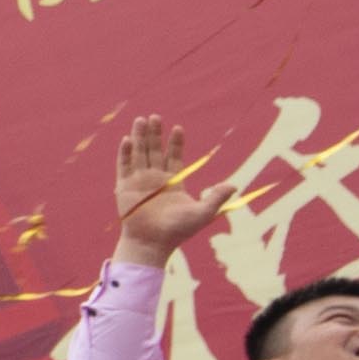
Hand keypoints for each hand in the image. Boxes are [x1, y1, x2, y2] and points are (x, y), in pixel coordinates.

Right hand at [101, 110, 220, 265]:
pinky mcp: (124, 187)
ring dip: (139, 137)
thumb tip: (234, 186)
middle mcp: (155, 179)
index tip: (178, 128)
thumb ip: (217, 198)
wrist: (153, 243)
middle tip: (155, 116)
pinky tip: (127, 140)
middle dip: (154, 133)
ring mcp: (138, 181)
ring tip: (141, 119)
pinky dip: (125, 153)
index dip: (175, 142)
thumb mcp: (203, 213)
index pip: (173, 157)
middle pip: (154, 150)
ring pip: (139, 153)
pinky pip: (124, 166)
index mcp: (172, 182)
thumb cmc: (178, 231)